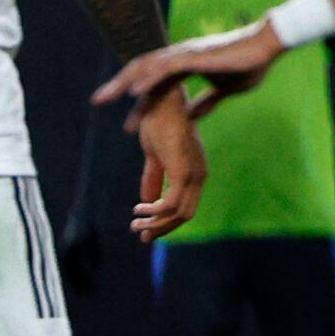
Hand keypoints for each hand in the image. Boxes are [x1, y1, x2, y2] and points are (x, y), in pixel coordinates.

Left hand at [101, 20, 284, 109]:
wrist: (267, 46)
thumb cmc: (250, 65)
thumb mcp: (225, 90)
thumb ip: (206, 101)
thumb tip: (192, 116)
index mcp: (185, 64)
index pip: (154, 83)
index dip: (139, 102)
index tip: (128, 124)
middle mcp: (179, 56)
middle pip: (140, 71)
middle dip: (116, 86)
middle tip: (97, 101)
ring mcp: (184, 54)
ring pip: (146, 68)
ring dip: (123, 83)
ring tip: (105, 97)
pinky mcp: (193, 56)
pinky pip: (164, 68)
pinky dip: (147, 79)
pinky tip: (134, 92)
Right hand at [127, 92, 207, 240]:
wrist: (160, 102)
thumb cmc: (159, 123)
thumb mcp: (154, 155)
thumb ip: (154, 177)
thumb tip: (147, 201)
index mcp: (195, 172)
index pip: (186, 207)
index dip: (167, 223)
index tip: (146, 231)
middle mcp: (199, 176)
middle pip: (185, 216)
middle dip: (162, 228)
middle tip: (139, 233)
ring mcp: (193, 174)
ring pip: (179, 214)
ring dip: (155, 223)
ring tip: (135, 222)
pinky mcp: (183, 172)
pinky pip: (171, 204)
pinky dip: (155, 212)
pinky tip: (139, 208)